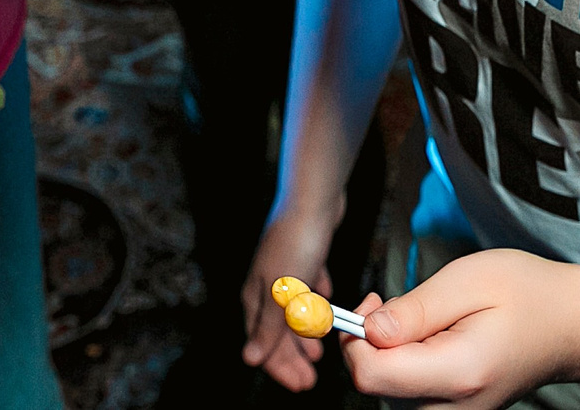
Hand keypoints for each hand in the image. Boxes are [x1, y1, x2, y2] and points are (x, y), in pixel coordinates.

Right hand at [242, 205, 342, 391]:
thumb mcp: (284, 291)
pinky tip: (328, 305)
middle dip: (293, 356)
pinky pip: (309, 286)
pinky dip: (317, 302)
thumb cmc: (297, 241)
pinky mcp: (304, 254)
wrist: (313, 195)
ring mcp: (285, 268)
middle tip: (311, 377)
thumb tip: (251, 359)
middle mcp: (267, 284)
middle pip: (279, 331)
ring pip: (295, 312)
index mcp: (257, 296)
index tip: (300, 384)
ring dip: (307, 333)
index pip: (263, 343)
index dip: (280, 367)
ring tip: (321, 349)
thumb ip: (269, 326)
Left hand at [343, 249, 571, 409]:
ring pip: (387, 391)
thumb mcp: (469, 279)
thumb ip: (415, 309)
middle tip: (407, 305)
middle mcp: (454, 409)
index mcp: (459, 373)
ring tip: (433, 321)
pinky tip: (436, 341)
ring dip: (392, 353)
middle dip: (374, 342)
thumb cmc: (527, 294)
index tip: (374, 301)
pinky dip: (407, 365)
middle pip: (375, 385)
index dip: (355, 337)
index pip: (371, 374)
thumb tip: (368, 330)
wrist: (571, 327)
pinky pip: (406, 395)